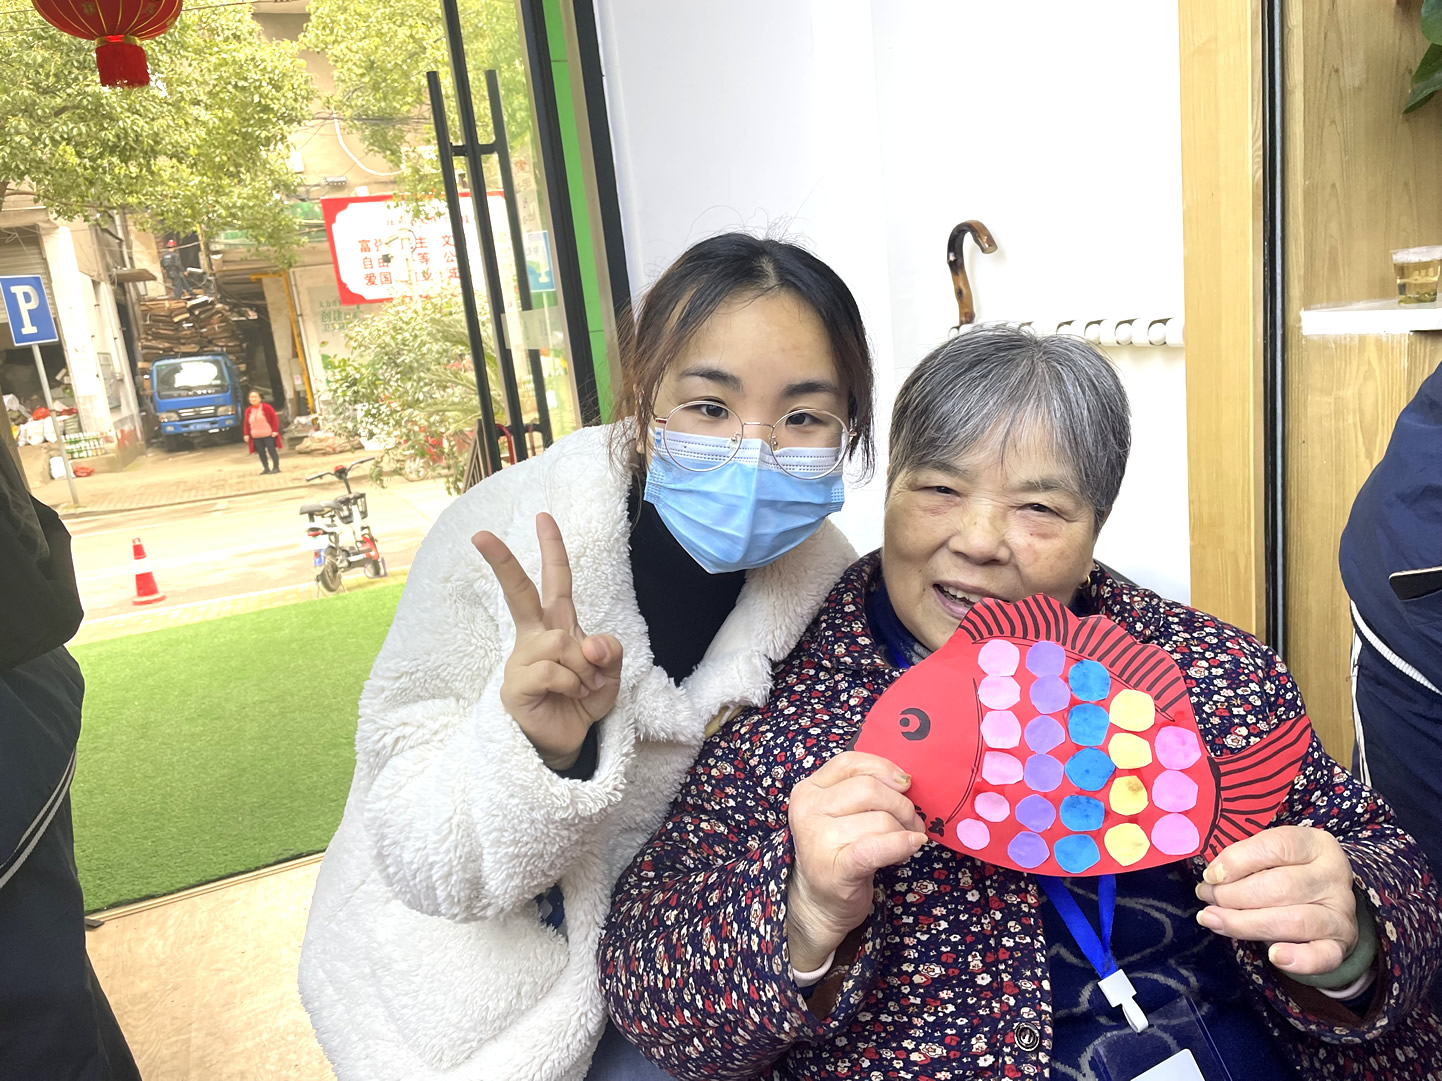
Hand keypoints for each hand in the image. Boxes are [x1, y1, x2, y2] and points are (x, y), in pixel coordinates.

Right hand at [472, 513, 622, 770]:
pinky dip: (573, 685)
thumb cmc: (582, 700)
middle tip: (480, 535)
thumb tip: (590, 642)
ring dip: (584, 668)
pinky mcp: (515, 685)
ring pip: (561, 643)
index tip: (544, 516)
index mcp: (558, 625)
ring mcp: (522, 659)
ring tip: (583, 688)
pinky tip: (570, 697)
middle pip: (520, 593)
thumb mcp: (609, 674)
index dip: (553, 548)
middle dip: (503, 562)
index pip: (556, 581)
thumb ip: (609, 651)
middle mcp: (536, 637)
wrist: (567, 741)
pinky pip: (554, 671)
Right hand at [785, 751, 928, 972]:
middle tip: (912, 822)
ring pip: (881, 820)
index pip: (850, 763)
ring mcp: (819, 840)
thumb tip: (905, 780)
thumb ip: (861, 789)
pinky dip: (901, 844)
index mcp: (808, 790)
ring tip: (904, 843)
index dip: (883, 768)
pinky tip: (913, 845)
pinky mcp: (837, 868)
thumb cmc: (837, 852)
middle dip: (902, 804)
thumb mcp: (838, 813)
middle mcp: (808, 811)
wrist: (820, 904)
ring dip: (904, 831)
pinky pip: (878, 847)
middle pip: (869, 789)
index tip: (904, 783)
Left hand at [1194, 825, 1358, 975]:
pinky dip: (1298, 959)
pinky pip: (1324, 956)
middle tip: (1207, 898)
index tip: (1210, 876)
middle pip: (1281, 886)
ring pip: (1294, 921)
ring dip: (1246, 923)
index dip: (1237, 861)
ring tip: (1214, 920)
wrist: (1325, 902)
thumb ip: (1244, 861)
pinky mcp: (1341, 943)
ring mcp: (1342, 912)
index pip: (1276, 846)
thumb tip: (1212, 879)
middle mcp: (1334, 876)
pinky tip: (1273, 955)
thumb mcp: (1270, 855)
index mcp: (1316, 844)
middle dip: (1234, 895)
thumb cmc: (1287, 871)